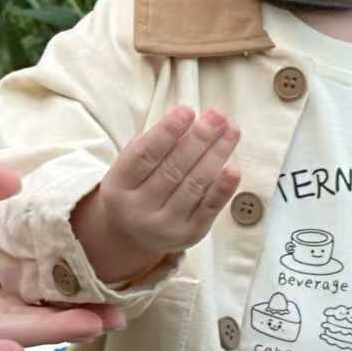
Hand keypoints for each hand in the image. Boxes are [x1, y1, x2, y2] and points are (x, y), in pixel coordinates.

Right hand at [96, 105, 240, 261]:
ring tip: (231, 131)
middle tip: (217, 116)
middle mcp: (139, 209)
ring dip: (216, 155)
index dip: (167, 131)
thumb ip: (150, 147)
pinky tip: (233, 168)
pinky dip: (223, 188)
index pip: (144, 155)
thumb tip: (187, 121)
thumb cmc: (133, 192)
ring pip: (194, 185)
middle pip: (173, 169)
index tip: (187, 110)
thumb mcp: (126, 170)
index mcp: (118, 187)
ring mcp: (165, 225)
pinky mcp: (189, 235)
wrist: (130, 240)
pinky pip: (209, 209)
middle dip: (199, 139)